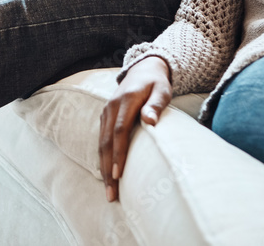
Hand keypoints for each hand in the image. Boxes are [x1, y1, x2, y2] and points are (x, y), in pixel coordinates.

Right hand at [99, 56, 171, 202]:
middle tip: (111, 194)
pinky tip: (106, 174)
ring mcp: (106, 112)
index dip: (118, 153)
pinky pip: (101, 140)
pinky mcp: (105, 117)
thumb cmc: (157, 84)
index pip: (120, 130)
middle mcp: (111, 107)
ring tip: (109, 190)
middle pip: (106, 141)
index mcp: (126, 101)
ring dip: (103, 167)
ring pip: (101, 143)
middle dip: (107, 169)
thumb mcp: (162, 90)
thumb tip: (150, 121)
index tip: (118, 174)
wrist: (143, 70)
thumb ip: (156, 105)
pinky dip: (103, 158)